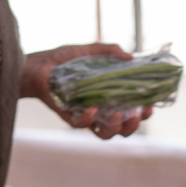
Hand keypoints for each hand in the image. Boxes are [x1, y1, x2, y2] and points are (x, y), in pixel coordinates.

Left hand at [20, 44, 153, 137]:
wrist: (35, 66)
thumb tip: (129, 55)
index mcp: (108, 100)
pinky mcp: (70, 117)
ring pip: (105, 135)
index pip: (130, 112)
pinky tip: (93, 109)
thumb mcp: (88, 51)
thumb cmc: (61, 60)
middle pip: (122, 130)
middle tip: (138, 114)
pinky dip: (89, 119)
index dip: (142, 114)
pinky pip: (82, 125)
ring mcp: (85, 117)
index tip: (150, 106)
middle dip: (133, 126)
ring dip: (116, 128)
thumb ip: (108, 52)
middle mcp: (99, 113)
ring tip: (119, 114)